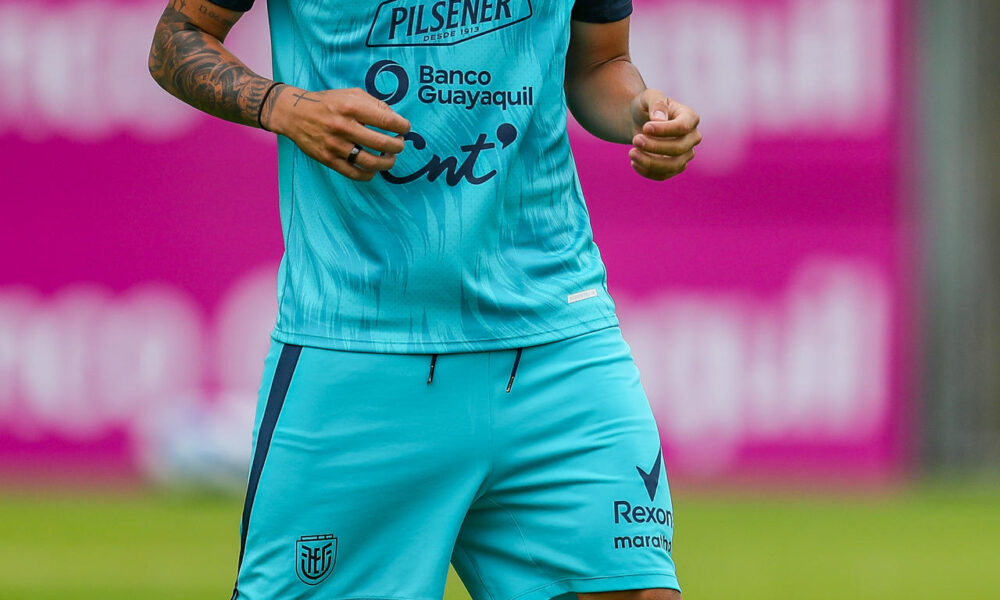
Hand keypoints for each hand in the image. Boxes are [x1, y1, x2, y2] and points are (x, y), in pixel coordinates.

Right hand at [265, 86, 410, 181]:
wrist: (294, 114)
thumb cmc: (328, 103)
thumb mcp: (351, 94)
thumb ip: (375, 104)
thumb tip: (395, 119)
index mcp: (351, 107)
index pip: (386, 120)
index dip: (402, 126)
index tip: (405, 128)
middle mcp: (344, 126)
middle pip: (382, 143)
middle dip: (398, 146)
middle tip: (399, 144)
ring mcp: (335, 145)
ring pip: (371, 162)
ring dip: (387, 163)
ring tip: (389, 158)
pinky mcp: (328, 159)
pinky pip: (355, 173)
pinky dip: (369, 174)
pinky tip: (373, 169)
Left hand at [628, 89, 700, 180]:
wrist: (640, 121)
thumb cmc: (647, 107)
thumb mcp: (648, 96)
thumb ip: (656, 102)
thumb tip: (659, 119)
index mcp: (690, 117)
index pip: (683, 127)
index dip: (664, 130)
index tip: (645, 128)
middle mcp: (693, 137)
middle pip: (679, 148)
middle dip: (655, 147)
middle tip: (635, 140)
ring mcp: (686, 154)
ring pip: (673, 166)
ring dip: (650, 162)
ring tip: (631, 153)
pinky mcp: (675, 167)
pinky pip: (664, 175)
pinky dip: (647, 171)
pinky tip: (634, 162)